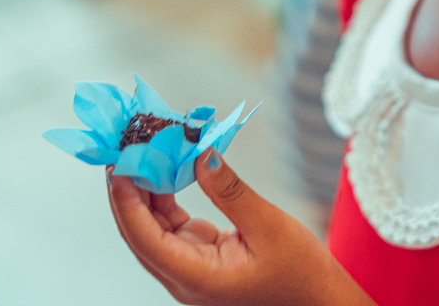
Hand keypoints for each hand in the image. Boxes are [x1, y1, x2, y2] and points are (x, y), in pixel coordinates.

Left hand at [108, 149, 373, 305]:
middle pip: (140, 234)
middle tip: (125, 149)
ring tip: (145, 152)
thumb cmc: (300, 273)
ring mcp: (192, 270)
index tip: (119, 164)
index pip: (144, 238)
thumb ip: (230, 191)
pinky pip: (173, 228)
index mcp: (196, 279)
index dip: (126, 200)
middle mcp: (186, 278)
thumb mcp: (269, 226)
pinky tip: (168, 171)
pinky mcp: (202, 259)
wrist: (319, 301)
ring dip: (147, 192)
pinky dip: (167, 199)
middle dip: (129, 191)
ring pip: (154, 229)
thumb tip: (200, 154)